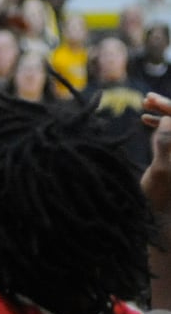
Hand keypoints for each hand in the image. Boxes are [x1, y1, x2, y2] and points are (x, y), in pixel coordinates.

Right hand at [142, 94, 170, 214]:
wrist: (162, 215)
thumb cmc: (161, 196)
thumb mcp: (161, 170)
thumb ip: (165, 143)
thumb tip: (168, 119)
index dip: (170, 107)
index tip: (151, 99)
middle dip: (167, 107)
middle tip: (147, 98)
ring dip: (163, 113)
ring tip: (144, 104)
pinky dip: (161, 124)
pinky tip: (146, 119)